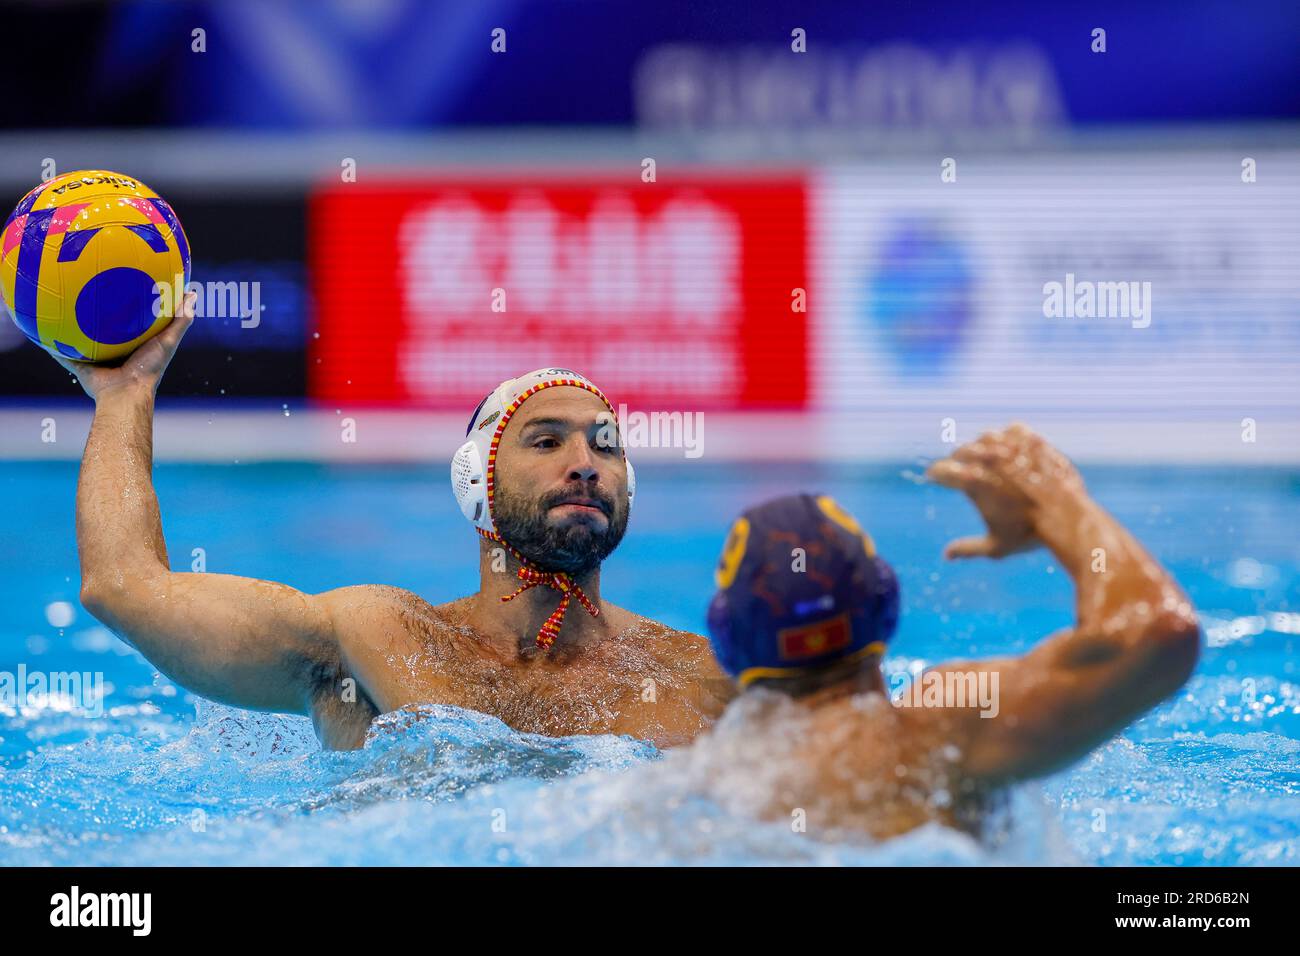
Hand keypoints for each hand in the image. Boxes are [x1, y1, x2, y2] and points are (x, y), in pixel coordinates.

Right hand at [53, 290, 196, 401]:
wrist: (125, 393)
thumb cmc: (149, 367)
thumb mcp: (168, 341)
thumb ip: (181, 320)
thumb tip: (193, 293)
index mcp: (133, 345)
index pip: (130, 322)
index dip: (127, 306)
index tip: (122, 285)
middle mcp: (113, 351)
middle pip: (103, 328)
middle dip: (96, 314)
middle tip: (87, 289)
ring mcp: (95, 358)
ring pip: (80, 339)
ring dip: (71, 326)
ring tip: (60, 303)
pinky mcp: (79, 364)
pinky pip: (61, 352)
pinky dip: (51, 343)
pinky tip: (41, 328)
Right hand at [926, 423, 1085, 559]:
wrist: (1067, 517)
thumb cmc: (1029, 535)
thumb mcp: (996, 547)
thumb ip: (968, 549)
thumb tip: (946, 555)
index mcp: (972, 482)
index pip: (940, 470)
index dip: (936, 474)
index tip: (935, 477)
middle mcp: (987, 460)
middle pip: (962, 451)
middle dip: (958, 458)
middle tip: (961, 466)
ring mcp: (1010, 446)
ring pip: (987, 437)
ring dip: (982, 445)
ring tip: (986, 455)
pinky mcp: (1032, 440)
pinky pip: (1014, 431)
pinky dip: (1009, 437)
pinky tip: (1011, 447)